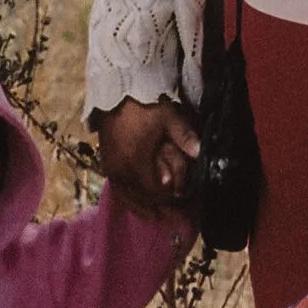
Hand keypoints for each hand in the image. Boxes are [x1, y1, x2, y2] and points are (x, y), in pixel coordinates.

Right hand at [95, 97, 201, 217]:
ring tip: (154, 216)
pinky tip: (136, 203)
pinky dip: (128, 198)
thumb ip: (185, 137)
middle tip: (171, 213)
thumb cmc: (145, 105)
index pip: (155, 191)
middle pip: (141, 197)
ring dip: (141, 205)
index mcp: (136, 162)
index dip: (169, 197)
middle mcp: (120, 170)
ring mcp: (110, 168)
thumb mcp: (169, 118)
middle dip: (156, 205)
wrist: (117, 92)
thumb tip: (201, 153)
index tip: (182, 198)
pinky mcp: (106, 163)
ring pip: (127, 196)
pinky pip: (117, 188)